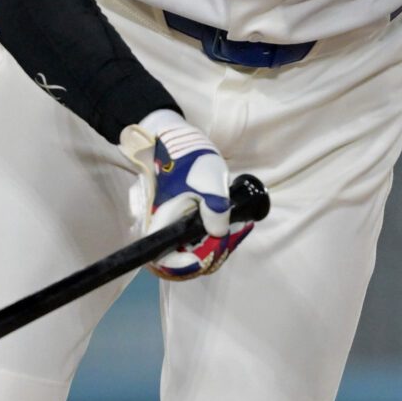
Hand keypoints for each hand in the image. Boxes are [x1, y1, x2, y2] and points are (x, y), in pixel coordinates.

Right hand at [122, 109, 254, 280]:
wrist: (175, 136)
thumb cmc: (188, 157)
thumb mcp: (209, 181)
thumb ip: (215, 208)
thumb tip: (220, 233)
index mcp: (164, 220)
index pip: (165, 257)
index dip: (184, 264)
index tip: (204, 258)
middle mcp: (166, 225)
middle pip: (182, 254)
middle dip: (209, 253)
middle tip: (232, 238)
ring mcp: (175, 220)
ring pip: (192, 244)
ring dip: (214, 242)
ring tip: (237, 229)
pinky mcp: (184, 215)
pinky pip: (196, 232)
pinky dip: (214, 231)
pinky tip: (232, 223)